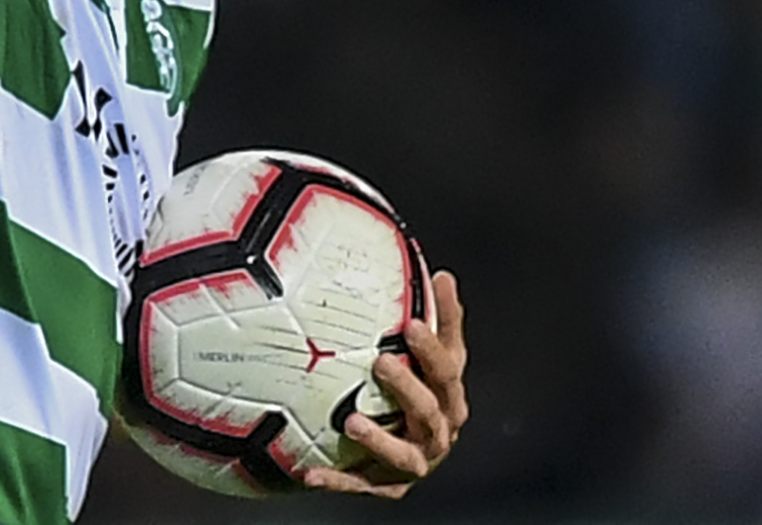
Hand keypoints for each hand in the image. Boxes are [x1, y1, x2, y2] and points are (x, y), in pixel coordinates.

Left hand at [304, 271, 468, 499]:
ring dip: (378, 439)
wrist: (416, 457)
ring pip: (402, 454)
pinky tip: (311, 473)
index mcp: (451, 398)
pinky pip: (362, 486)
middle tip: (380, 362)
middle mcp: (439, 432)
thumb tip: (439, 273)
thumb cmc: (424, 396)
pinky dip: (338, 481)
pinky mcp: (389, 487)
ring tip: (351, 421)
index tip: (411, 324)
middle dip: (407, 387)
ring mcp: (415, 462)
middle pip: (428, 410)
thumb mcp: (435, 362)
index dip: (433, 347)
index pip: (449, 369)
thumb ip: (441, 322)